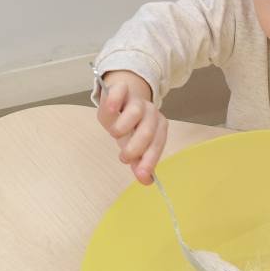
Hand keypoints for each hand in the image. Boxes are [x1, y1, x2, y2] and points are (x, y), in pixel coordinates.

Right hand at [96, 70, 166, 184]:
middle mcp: (151, 112)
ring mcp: (136, 100)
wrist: (122, 97)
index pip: (157, 145)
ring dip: (121, 128)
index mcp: (158, 127)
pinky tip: (111, 110)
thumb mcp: (133, 143)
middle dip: (134, 148)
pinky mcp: (121, 88)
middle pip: (147, 131)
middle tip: (124, 156)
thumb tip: (146, 181)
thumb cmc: (129, 124)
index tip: (142, 176)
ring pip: (134, 113)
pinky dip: (114, 101)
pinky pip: (120, 92)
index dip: (149, 161)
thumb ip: (139, 161)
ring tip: (115, 134)